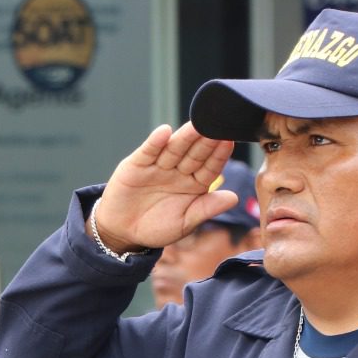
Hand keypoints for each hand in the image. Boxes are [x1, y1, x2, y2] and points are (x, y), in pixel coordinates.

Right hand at [93, 124, 238, 252]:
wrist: (122, 232)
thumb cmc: (156, 228)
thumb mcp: (184, 223)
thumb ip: (206, 209)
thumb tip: (234, 198)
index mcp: (195, 183)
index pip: (210, 167)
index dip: (219, 156)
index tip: (229, 142)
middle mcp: (179, 171)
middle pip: (194, 153)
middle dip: (205, 141)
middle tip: (217, 126)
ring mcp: (159, 165)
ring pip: (174, 149)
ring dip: (184, 137)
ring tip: (196, 125)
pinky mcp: (137, 164)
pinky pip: (148, 151)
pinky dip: (155, 142)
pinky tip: (164, 132)